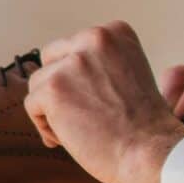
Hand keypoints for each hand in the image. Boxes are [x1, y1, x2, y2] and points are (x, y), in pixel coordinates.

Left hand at [24, 21, 183, 182]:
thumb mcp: (131, 73)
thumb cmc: (145, 125)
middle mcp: (93, 38)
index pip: (77, 48)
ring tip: (75, 131)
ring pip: (40, 84)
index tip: (96, 101)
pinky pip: (32, 105)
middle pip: (53, 59)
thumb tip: (65, 74)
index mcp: (116, 32)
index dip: (80, 77)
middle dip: (60, 87)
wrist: (151, 151)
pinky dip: (45, 126)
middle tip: (79, 116)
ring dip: (52, 109)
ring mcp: (72, 62)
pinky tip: (67, 140)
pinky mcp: (53, 88)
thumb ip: (102, 65)